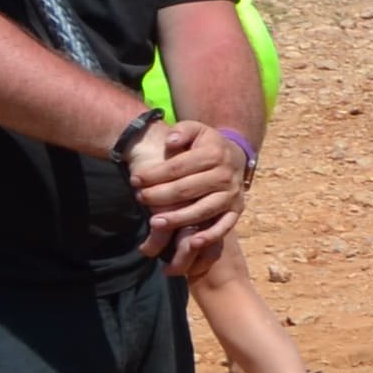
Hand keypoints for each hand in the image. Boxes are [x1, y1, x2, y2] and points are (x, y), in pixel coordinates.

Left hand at [126, 118, 248, 254]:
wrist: (235, 156)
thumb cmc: (205, 145)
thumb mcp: (195, 129)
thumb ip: (181, 131)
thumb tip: (171, 142)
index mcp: (214, 154)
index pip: (178, 167)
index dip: (154, 174)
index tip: (136, 179)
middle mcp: (226, 176)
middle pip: (187, 189)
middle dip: (160, 196)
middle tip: (140, 198)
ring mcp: (232, 195)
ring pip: (203, 210)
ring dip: (178, 218)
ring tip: (155, 223)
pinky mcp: (236, 210)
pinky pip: (225, 226)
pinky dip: (211, 236)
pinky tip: (193, 243)